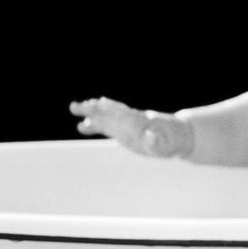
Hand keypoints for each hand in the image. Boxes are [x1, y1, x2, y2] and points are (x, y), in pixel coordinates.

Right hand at [70, 97, 193, 158]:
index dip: (113, 109)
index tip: (100, 102)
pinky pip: (106, 126)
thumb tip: (150, 135)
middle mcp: (130, 120)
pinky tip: (82, 126)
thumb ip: (156, 142)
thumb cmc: (170, 142)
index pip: (124, 114)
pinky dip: (95, 125)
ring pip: (106, 116)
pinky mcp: (122, 131)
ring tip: (74, 108)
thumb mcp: (165, 146)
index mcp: (140, 122)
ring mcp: (125, 124)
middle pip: (110, 111)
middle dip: (96, 108)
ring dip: (91, 112)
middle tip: (78, 105)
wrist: (174, 135)